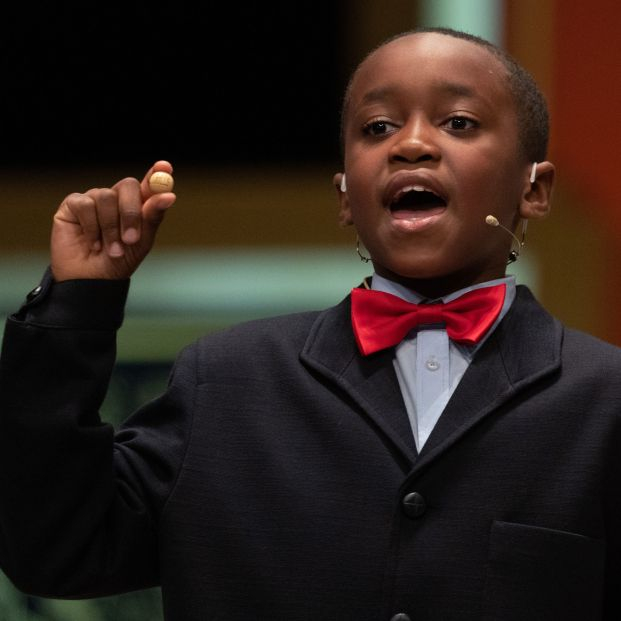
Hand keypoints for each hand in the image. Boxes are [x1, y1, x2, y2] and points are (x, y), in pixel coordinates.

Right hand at [51, 161, 175, 280]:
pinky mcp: (73, 205)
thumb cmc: (120, 261)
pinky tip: (92, 243)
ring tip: (111, 250)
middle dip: (131, 212)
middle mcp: (116, 198)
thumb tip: (168, 195)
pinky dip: (91, 227)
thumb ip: (152, 217)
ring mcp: (95, 200)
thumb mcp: (141, 242)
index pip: (149, 184)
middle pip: (128, 185)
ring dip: (110, 228)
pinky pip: (85, 204)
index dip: (157, 174)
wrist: (92, 280)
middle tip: (131, 239)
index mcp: (138, 206)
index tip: (165, 168)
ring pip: (105, 196)